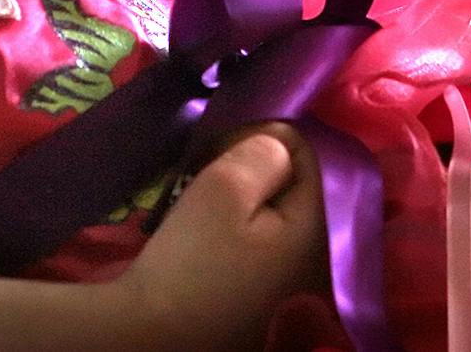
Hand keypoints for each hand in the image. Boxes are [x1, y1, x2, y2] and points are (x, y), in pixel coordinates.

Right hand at [117, 125, 326, 351]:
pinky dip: (231, 234)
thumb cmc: (191, 263)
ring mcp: (291, 287)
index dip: (257, 139)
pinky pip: (256, 246)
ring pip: (271, 214)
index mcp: (318, 231)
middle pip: (289, 185)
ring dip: (237, 202)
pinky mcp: (262, 302)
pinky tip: (201, 242)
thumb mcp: (225, 189)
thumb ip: (262, 152)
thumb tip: (274, 144)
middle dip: (248, 172)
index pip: (303, 152)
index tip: (214, 154)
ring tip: (197, 208)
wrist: (152, 339)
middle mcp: (317, 261)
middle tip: (202, 178)